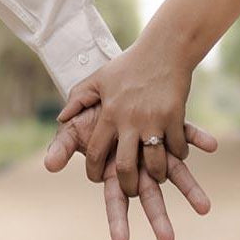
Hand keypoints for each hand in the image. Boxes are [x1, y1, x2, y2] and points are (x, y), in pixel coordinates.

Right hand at [46, 106, 216, 239]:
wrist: (107, 90)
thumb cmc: (88, 114)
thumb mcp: (72, 128)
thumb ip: (62, 146)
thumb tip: (48, 164)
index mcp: (114, 166)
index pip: (115, 197)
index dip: (116, 218)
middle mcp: (137, 161)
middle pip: (148, 193)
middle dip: (156, 215)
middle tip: (167, 239)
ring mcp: (154, 146)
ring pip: (173, 170)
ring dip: (189, 187)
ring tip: (204, 207)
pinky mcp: (166, 126)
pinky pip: (184, 134)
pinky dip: (197, 139)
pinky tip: (211, 145)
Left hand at [57, 42, 192, 194]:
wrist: (162, 50)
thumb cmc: (128, 65)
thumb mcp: (99, 78)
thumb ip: (78, 98)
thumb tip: (61, 118)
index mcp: (109, 113)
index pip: (96, 152)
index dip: (94, 170)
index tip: (98, 177)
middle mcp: (129, 120)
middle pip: (125, 167)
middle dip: (127, 186)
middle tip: (130, 189)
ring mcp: (154, 120)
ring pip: (155, 164)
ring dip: (156, 175)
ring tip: (155, 175)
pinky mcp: (175, 117)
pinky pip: (178, 148)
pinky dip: (178, 155)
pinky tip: (174, 153)